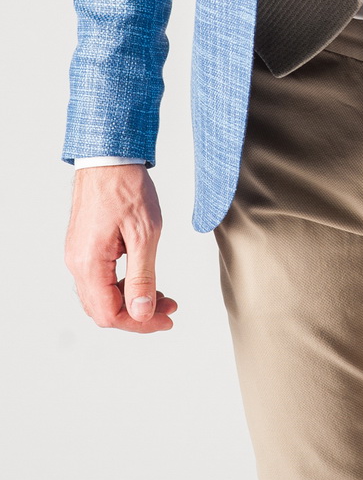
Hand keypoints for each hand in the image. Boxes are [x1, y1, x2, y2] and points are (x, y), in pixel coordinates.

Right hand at [64, 165, 177, 332]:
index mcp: (89, 264)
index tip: (166, 318)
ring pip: (101, 296)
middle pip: (103, 310)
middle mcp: (77, 263)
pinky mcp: (84, 246)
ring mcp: (78, 255)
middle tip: (168, 308)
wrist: (109, 157)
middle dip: (138, 314)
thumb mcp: (145, 234)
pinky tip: (142, 278)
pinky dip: (121, 285)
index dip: (140, 322)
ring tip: (161, 294)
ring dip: (131, 300)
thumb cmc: (126, 188)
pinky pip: (99, 279)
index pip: (110, 313)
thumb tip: (143, 312)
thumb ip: (142, 277)